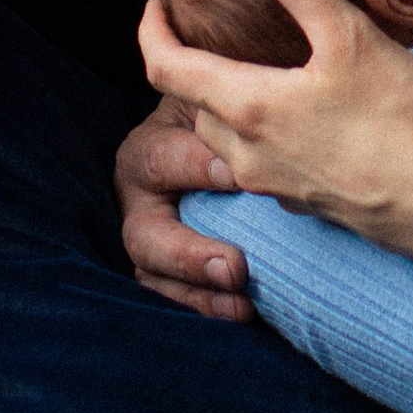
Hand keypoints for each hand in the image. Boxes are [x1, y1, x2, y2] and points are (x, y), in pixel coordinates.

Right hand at [116, 94, 254, 317]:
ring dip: (198, 294)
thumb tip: (274, 109)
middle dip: (189, 255)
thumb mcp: (226, 99)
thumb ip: (237, 103)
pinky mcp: (164, 269)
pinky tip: (243, 313)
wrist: (225, 138)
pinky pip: (175, 297)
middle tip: (237, 267)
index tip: (237, 175)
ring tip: (242, 305)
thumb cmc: (230, 115)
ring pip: (156, 276)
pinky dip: (206, 308)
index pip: (163, 159)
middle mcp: (138, 197)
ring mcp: (148, 237)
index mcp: (150, 147)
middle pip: (147, 234)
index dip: (196, 168)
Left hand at [138, 0, 412, 274]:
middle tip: (208, 35)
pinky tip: (299, 122)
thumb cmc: (399, 116)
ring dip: (225, 106)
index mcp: (247, 106)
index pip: (166, 69)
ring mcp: (273, 185)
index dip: (151, 33)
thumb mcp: (347, 36)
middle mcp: (247, 153)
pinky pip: (260, 166)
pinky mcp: (303, 204)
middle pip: (196, 104)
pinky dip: (260, 137)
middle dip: (193, 68)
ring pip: (226, 140)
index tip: (154, 7)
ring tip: (252, 74)